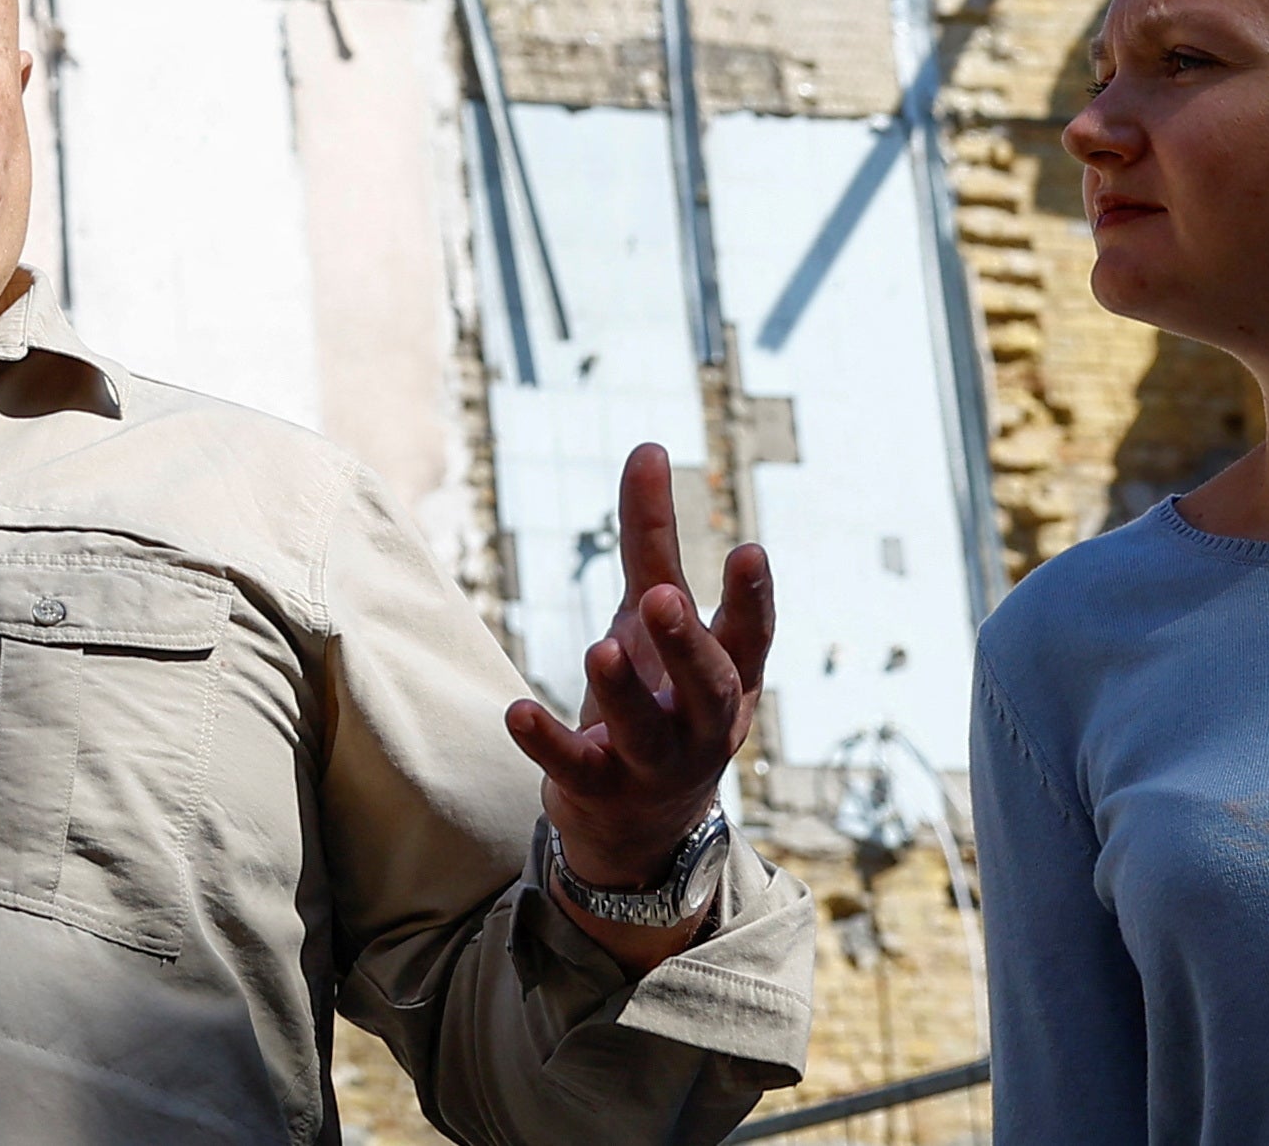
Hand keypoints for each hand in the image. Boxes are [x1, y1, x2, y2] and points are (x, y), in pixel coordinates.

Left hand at [504, 443, 774, 935]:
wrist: (638, 823)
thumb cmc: (658, 692)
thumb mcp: (652, 615)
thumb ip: (651, 538)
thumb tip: (648, 444)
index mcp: (726, 677)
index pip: (751, 638)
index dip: (753, 598)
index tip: (749, 549)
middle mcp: (702, 725)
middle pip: (707, 687)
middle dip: (688, 645)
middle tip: (662, 598)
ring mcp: (654, 765)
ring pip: (646, 734)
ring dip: (623, 692)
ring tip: (600, 648)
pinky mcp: (600, 793)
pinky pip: (576, 771)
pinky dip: (548, 744)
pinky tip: (516, 713)